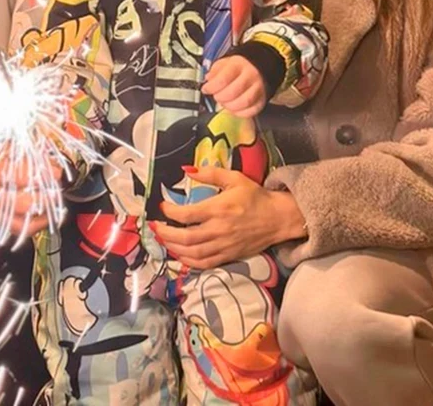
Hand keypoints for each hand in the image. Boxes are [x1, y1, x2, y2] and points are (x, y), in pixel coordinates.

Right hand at [0, 149, 63, 236]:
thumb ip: (13, 150)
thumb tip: (39, 151)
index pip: (22, 175)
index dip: (43, 174)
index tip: (57, 172)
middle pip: (25, 202)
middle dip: (46, 197)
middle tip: (58, 190)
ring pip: (21, 221)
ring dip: (42, 216)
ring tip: (56, 208)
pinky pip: (13, 231)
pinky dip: (30, 228)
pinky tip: (41, 220)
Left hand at [152, 166, 305, 269]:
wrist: (278, 218)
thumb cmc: (255, 196)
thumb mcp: (234, 178)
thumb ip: (210, 173)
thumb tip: (186, 169)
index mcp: (219, 209)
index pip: (187, 214)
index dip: (170, 212)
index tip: (162, 206)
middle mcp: (219, 230)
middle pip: (185, 238)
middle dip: (165, 234)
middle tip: (154, 227)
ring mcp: (223, 245)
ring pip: (192, 253)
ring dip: (173, 248)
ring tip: (162, 240)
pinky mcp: (229, 256)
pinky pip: (204, 264)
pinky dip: (188, 262)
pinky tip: (179, 255)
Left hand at [202, 56, 266, 117]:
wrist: (256, 68)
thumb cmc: (238, 68)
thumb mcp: (224, 63)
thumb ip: (214, 71)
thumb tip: (208, 79)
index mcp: (238, 65)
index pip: (223, 79)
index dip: (211, 87)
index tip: (206, 89)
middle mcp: (250, 76)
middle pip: (233, 92)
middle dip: (220, 97)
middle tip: (216, 96)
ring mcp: (258, 88)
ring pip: (244, 102)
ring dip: (229, 106)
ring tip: (224, 102)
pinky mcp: (262, 100)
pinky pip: (251, 111)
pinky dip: (240, 113)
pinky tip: (233, 108)